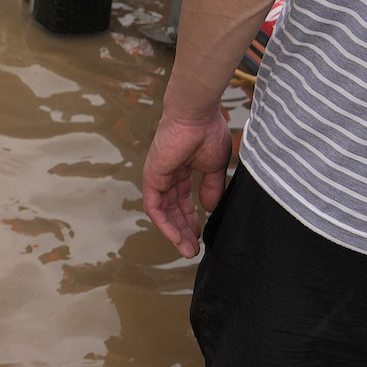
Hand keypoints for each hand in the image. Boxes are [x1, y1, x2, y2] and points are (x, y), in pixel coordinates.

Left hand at [141, 106, 233, 254]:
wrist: (197, 115)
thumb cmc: (207, 132)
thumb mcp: (214, 166)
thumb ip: (211, 188)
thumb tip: (210, 208)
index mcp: (181, 170)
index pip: (182, 201)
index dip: (191, 219)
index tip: (201, 236)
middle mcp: (166, 175)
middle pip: (172, 209)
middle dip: (183, 231)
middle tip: (193, 251)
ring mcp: (157, 176)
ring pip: (163, 212)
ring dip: (175, 233)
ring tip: (188, 250)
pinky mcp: (152, 177)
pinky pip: (154, 207)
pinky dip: (164, 224)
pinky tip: (177, 238)